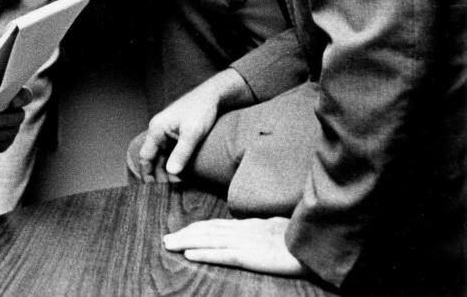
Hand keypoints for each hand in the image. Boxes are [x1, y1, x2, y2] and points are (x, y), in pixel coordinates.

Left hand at [0, 86, 31, 152]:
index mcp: (12, 94)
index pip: (25, 96)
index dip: (21, 99)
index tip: (12, 102)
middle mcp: (17, 112)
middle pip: (18, 117)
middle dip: (5, 120)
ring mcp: (13, 128)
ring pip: (9, 133)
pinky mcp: (5, 141)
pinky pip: (0, 146)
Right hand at [138, 69, 245, 181]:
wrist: (213, 95)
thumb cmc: (201, 111)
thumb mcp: (192, 134)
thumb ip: (181, 154)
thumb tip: (171, 173)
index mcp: (156, 129)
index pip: (145, 157)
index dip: (147, 174)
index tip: (153, 190)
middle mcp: (158, 131)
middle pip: (153, 158)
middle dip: (159, 175)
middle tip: (168, 192)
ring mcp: (167, 132)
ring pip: (162, 156)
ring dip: (167, 170)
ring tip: (176, 186)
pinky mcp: (176, 133)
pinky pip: (170, 151)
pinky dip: (174, 163)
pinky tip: (181, 174)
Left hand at [164, 217, 303, 276]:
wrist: (315, 242)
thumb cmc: (300, 236)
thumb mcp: (277, 227)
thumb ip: (262, 228)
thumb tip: (254, 227)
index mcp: (248, 225)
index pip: (216, 225)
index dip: (197, 228)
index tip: (182, 231)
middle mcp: (242, 230)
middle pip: (206, 231)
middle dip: (185, 234)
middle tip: (166, 239)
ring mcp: (244, 242)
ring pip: (208, 240)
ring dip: (186, 242)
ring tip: (169, 245)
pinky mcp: (250, 256)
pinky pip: (222, 255)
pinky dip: (203, 254)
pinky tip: (189, 255)